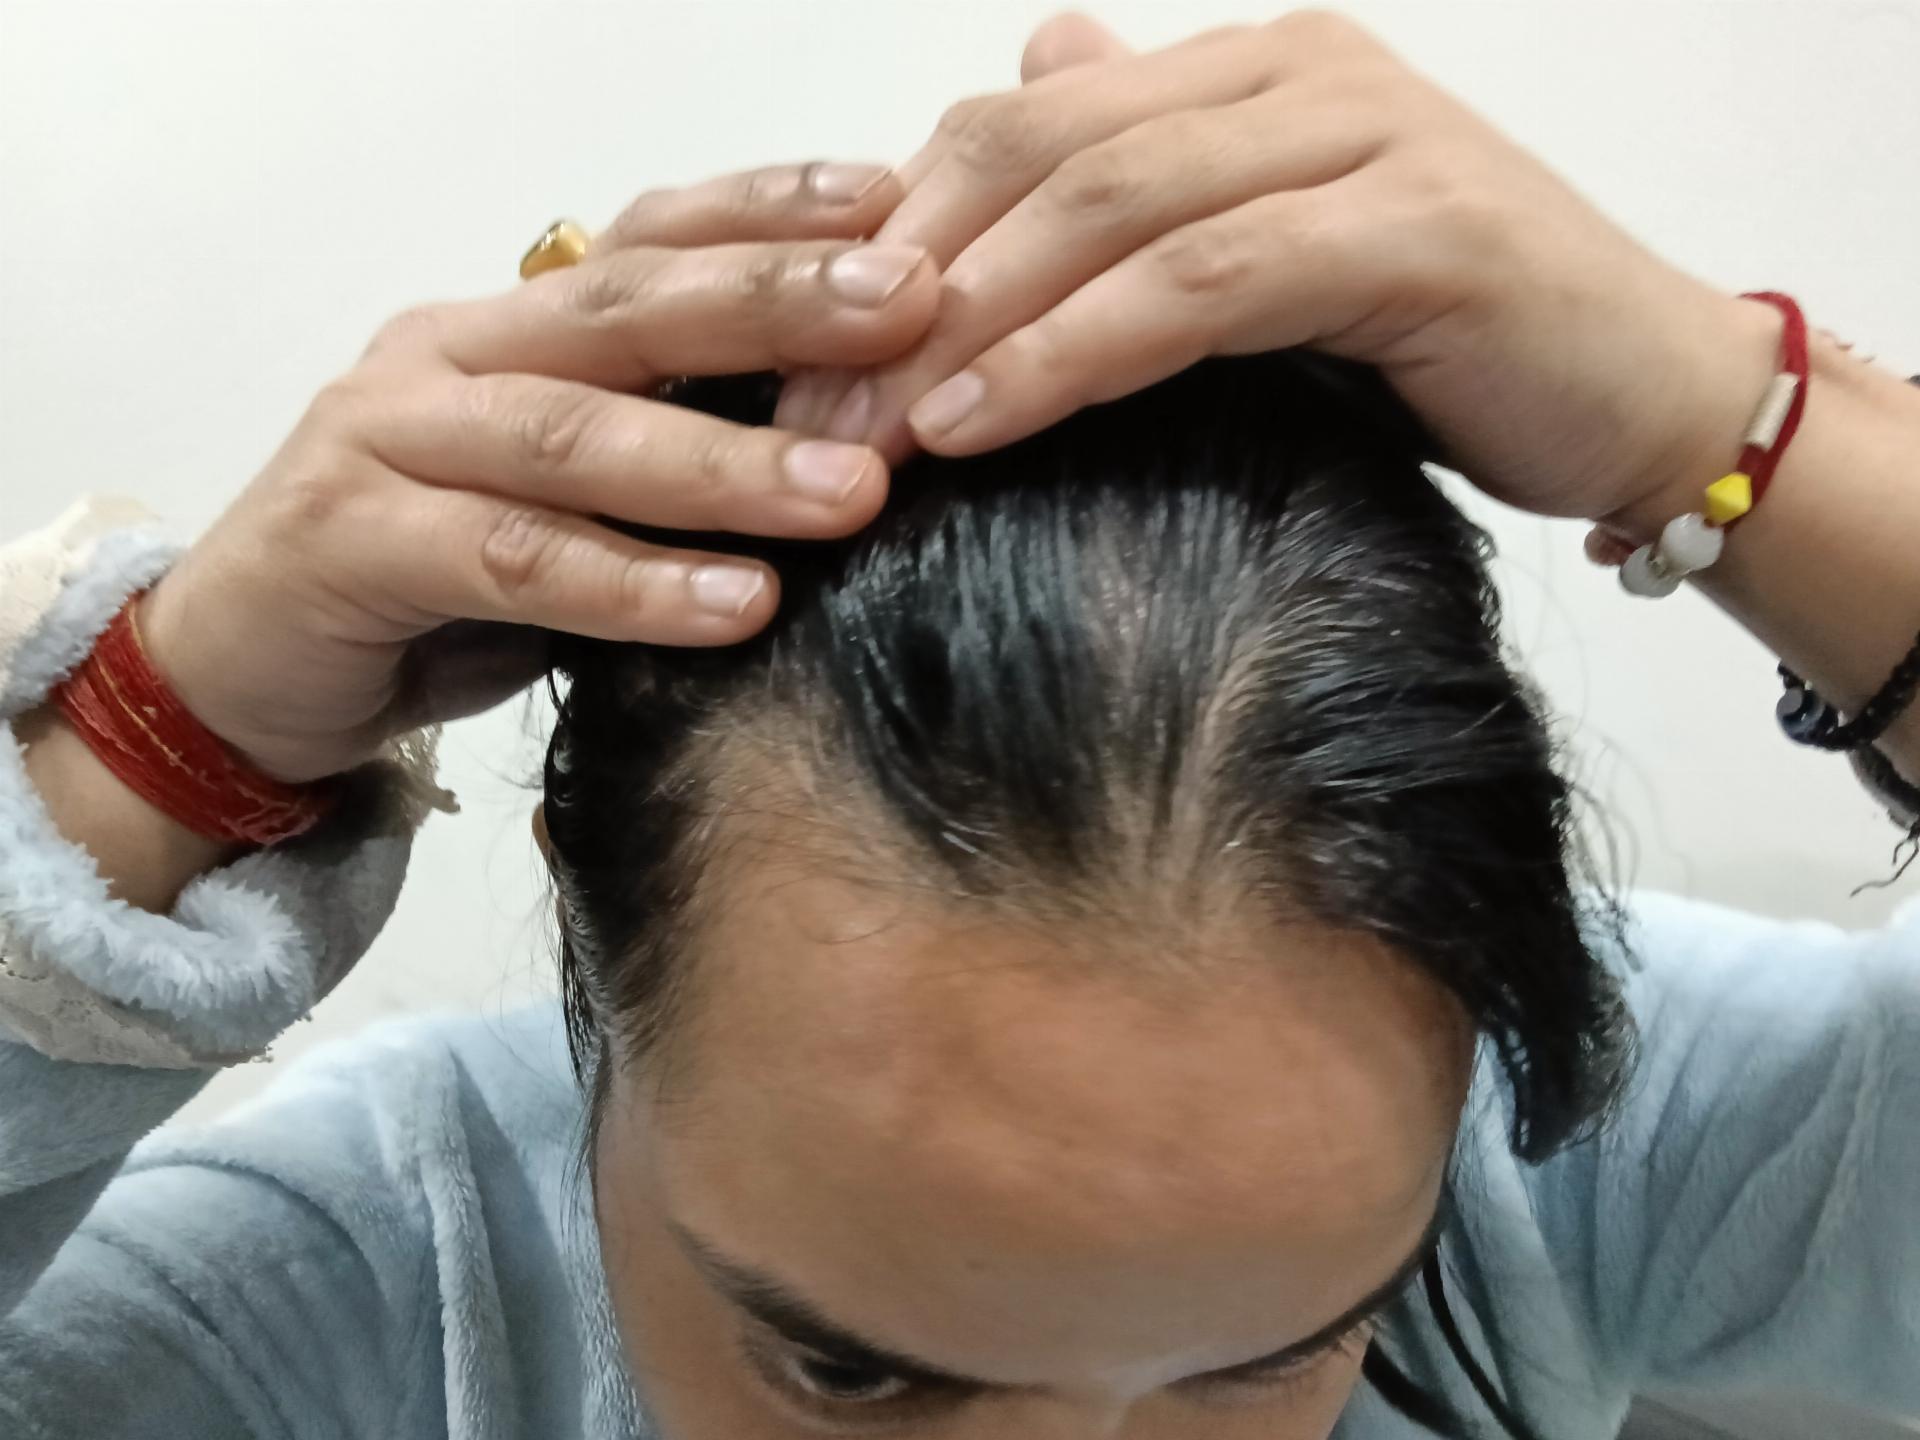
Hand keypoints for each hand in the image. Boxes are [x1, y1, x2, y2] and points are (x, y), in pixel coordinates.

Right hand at [139, 164, 934, 782]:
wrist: (244, 673)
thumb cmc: (430, 581)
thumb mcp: (560, 501)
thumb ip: (660, 457)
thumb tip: (854, 443)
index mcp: (505, 325)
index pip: (648, 242)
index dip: (768, 215)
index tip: (898, 209)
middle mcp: (446, 353)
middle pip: (627, 309)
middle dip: (776, 304)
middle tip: (908, 306)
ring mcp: (386, 436)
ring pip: (576, 434)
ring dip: (725, 463)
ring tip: (852, 490)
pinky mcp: (350, 539)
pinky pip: (512, 557)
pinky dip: (631, 583)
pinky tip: (737, 603)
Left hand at [778, 10, 1771, 536]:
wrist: (1650, 395)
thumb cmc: (1450, 349)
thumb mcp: (1277, 261)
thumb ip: (1158, 184)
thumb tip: (1035, 85)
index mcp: (1250, 74)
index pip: (1023, 127)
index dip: (899, 231)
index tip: (807, 352)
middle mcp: (1297, 77)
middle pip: (1041, 153)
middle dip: (905, 283)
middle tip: (808, 402)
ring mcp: (1362, 137)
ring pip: (1108, 210)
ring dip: (966, 322)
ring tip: (868, 428)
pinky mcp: (1415, 229)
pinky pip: (1198, 285)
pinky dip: (1073, 349)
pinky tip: (979, 419)